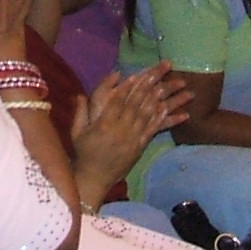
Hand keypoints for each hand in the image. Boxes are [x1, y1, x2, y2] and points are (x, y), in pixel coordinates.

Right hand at [71, 64, 190, 205]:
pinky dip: (164, 119)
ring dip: (163, 98)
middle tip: (160, 71)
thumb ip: (80, 112)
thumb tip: (80, 94)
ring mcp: (132, 139)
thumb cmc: (84, 153)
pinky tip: (174, 109)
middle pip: (137, 103)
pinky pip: (154, 130)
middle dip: (149, 85)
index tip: (136, 74)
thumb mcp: (77, 132)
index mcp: (104, 125)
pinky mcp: (140, 147)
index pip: (118, 101)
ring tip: (173, 85)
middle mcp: (121, 130)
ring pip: (149, 114)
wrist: (94, 179)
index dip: (127, 87)